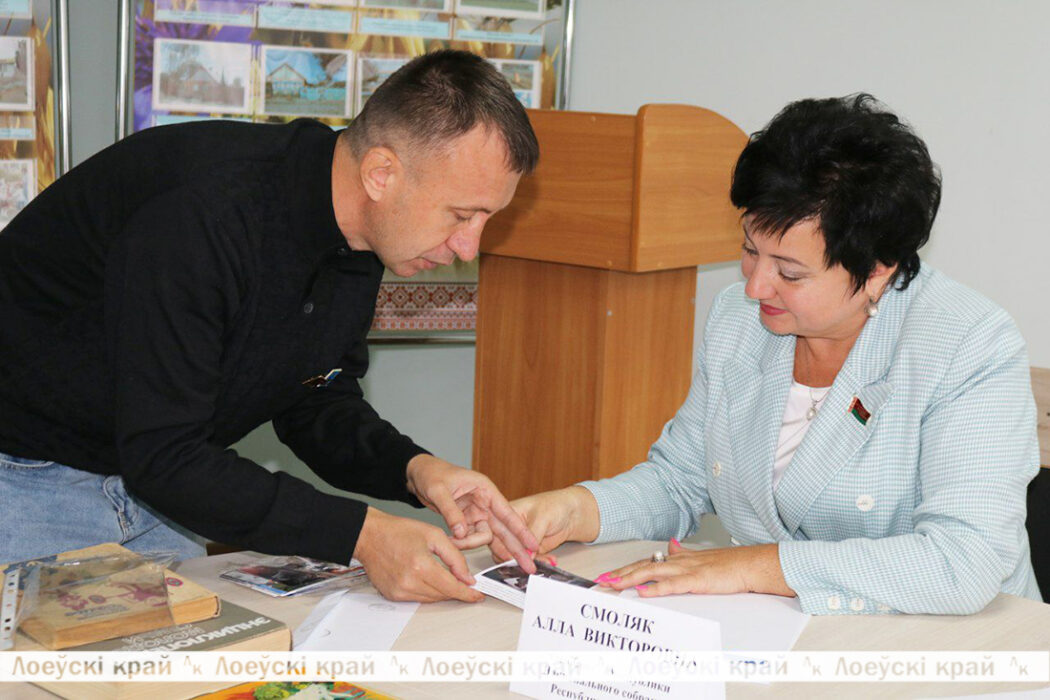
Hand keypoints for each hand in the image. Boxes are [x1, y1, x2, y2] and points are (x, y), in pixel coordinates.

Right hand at [353, 507, 484, 602]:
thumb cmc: (399, 531)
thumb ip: (455, 557)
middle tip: (466, 583)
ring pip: (431, 599)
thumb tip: (468, 577)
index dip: (467, 593)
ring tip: (446, 577)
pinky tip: (428, 579)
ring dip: (443, 592)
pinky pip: (418, 599)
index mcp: (421, 566)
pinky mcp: (393, 595)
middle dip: (457, 590)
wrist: (370, 536)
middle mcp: (409, 582)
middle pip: (443, 595)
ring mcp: (400, 591)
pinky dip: (428, 592)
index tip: (478, 595)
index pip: (451, 587)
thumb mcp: (434, 535)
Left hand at [406, 454, 539, 573]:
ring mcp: (477, 513)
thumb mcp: (439, 490)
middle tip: (529, 566)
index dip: (521, 530)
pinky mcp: (467, 521)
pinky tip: (455, 543)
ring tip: (457, 543)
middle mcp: (485, 502)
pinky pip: (471, 537)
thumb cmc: (431, 473)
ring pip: (487, 536)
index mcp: (485, 489)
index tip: (533, 545)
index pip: (507, 512)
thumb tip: (462, 533)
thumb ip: (451, 512)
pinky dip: (464, 543)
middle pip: (505, 528)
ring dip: (474, 544)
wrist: (418, 474)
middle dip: (517, 547)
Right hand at [489, 486, 600, 563]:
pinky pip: (528, 561)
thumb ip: (532, 535)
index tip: (516, 555)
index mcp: (507, 513)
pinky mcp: (528, 550)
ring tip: (543, 562)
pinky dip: (539, 563)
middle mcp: (509, 527)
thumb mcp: (542, 517)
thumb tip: (526, 554)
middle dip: (515, 558)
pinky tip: (550, 560)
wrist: (572, 513)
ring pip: (513, 557)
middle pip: (502, 548)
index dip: (505, 545)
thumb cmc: (556, 505)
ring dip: (528, 563)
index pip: (499, 532)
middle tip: (529, 564)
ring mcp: (519, 540)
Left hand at [595, 539, 795, 597]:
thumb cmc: (729, 565)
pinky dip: (655, 588)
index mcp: (678, 558)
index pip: (645, 563)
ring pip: (651, 573)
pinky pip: (672, 585)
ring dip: (629, 579)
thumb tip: (670, 545)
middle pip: (643, 567)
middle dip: (619, 574)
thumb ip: (683, 553)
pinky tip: (642, 592)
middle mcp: (678, 561)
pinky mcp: (698, 581)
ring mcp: (687, 570)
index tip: (608, 574)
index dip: (625, 568)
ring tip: (612, 584)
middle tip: (599, 580)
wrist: (750, 565)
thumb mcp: (701, 557)